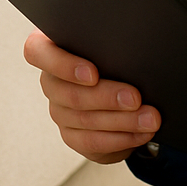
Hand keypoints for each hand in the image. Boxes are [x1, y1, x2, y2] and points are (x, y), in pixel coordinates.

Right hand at [23, 30, 159, 163]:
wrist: (126, 91)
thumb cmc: (116, 57)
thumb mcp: (113, 45)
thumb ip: (111, 43)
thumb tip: (132, 53)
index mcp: (52, 48)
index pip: (37, 52)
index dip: (62, 65)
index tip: (93, 74)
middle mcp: (51, 81)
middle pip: (68, 93)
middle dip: (107, 97)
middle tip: (136, 98)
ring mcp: (59, 111)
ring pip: (85, 120)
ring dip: (122, 120)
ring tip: (149, 118)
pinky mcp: (73, 136)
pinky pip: (93, 141)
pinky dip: (122, 138)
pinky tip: (141, 132)